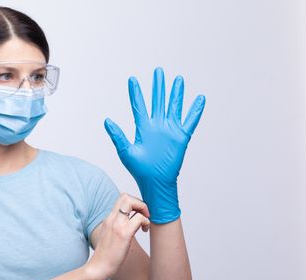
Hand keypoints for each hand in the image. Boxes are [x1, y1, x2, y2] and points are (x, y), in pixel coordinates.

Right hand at [85, 193, 149, 279]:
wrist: (98, 268)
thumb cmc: (106, 256)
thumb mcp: (110, 236)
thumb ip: (118, 227)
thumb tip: (132, 224)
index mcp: (108, 219)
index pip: (121, 199)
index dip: (134, 203)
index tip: (139, 214)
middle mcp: (112, 219)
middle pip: (126, 196)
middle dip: (139, 203)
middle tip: (144, 216)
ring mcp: (117, 225)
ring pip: (132, 202)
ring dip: (143, 210)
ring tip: (145, 223)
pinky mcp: (124, 234)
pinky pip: (139, 218)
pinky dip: (146, 222)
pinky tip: (145, 231)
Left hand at [104, 67, 205, 223]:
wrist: (155, 182)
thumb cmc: (139, 170)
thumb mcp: (125, 151)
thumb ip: (117, 135)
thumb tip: (106, 120)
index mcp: (143, 127)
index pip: (139, 105)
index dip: (135, 92)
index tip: (132, 79)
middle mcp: (157, 126)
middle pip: (158, 101)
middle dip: (158, 86)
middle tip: (158, 71)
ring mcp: (170, 130)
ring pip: (174, 106)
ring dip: (176, 93)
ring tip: (178, 79)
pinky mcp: (181, 136)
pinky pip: (190, 121)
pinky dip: (195, 110)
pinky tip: (199, 98)